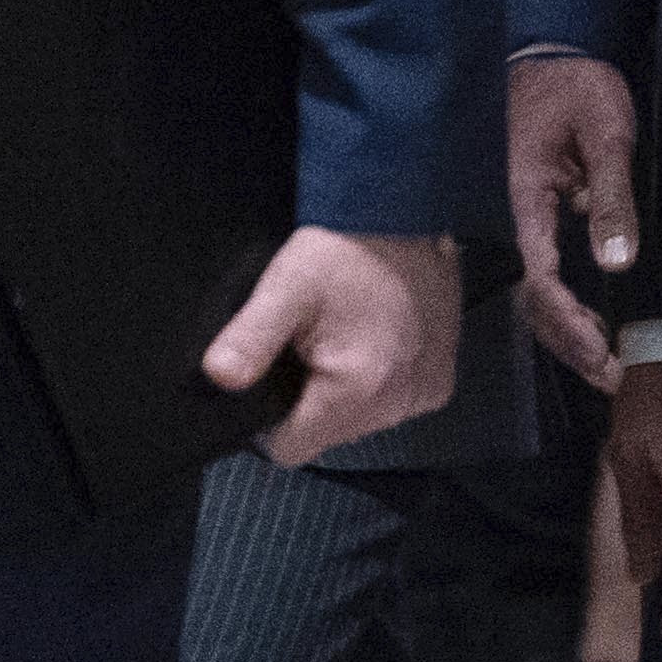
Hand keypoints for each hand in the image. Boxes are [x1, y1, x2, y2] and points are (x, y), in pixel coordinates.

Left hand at [203, 226, 458, 462]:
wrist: (407, 213)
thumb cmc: (346, 249)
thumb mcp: (286, 287)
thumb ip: (249, 338)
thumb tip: (219, 377)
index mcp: (356, 391)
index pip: (292, 448)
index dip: (272, 420)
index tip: (276, 375)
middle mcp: (397, 403)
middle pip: (328, 434)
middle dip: (312, 400)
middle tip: (313, 344)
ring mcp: (424, 394)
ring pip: (362, 420)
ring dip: (349, 391)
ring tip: (347, 336)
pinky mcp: (441, 382)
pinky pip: (395, 402)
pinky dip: (382, 380)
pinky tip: (377, 339)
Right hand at [510, 49, 640, 387]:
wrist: (551, 56)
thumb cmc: (578, 89)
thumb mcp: (606, 133)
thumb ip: (610, 195)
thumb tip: (616, 261)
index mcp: (524, 201)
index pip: (540, 278)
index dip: (568, 321)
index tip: (601, 352)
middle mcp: (514, 219)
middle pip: (532, 298)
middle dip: (569, 342)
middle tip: (612, 375)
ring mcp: (519, 220)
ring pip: (534, 290)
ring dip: (566, 331)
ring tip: (605, 364)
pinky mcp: (529, 216)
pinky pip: (541, 271)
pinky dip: (563, 305)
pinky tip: (591, 324)